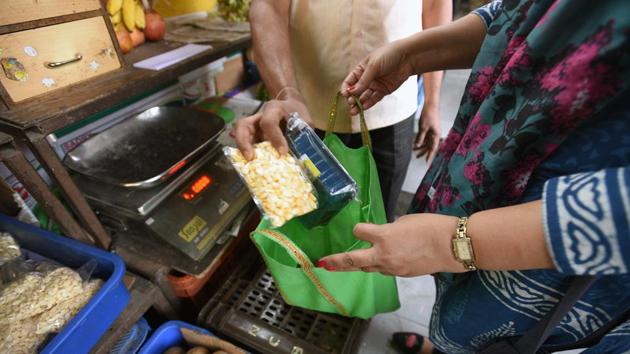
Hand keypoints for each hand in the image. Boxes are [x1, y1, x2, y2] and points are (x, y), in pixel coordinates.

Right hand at [231, 91, 310, 159]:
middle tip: (250, 158)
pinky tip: (242, 159)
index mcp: (274, 109)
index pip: (269, 122)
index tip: (282, 153)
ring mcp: (254, 125)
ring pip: (240, 132)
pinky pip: (244, 140)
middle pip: (243, 125)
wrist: (291, 105)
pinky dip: (242, 150)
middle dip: (244, 142)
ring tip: (247, 162)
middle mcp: (260, 115)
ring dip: (241, 148)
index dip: (275, 138)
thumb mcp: (305, 121)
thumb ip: (303, 135)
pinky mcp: (253, 134)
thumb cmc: (298, 113)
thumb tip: (302, 156)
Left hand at [317, 214, 464, 276]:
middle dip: (336, 261)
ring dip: (359, 264)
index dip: (359, 228)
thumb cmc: (430, 227)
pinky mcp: (401, 275)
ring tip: (346, 263)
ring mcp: (391, 268)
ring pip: (368, 267)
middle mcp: (383, 254)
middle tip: (323, 263)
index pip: (359, 231)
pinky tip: (383, 260)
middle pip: (352, 260)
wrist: (451, 246)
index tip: (360, 228)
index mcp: (383, 236)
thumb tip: (384, 235)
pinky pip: (384, 270)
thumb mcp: (405, 221)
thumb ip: (389, 229)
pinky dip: (380, 265)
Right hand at [341, 40, 413, 114]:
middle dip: (352, 98)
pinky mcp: (384, 90)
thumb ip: (363, 81)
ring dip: (358, 104)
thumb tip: (351, 92)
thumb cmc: (389, 55)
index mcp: (361, 69)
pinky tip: (363, 108)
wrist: (408, 57)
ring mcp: (375, 85)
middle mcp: (367, 78)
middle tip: (351, 103)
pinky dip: (368, 103)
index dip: (346, 88)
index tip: (345, 94)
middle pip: (356, 91)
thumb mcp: (373, 66)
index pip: (349, 81)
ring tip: (353, 111)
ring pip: (364, 97)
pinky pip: (374, 99)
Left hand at [414, 103, 440, 160]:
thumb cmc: (429, 115)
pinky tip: (415, 143)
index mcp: (436, 135)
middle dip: (424, 151)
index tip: (426, 161)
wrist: (430, 105)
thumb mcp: (423, 128)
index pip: (433, 147)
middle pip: (430, 145)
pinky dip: (420, 140)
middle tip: (418, 157)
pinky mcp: (429, 128)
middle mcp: (435, 134)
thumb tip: (417, 146)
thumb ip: (420, 137)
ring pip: (427, 141)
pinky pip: (425, 136)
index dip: (430, 155)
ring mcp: (432, 131)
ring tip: (414, 151)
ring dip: (421, 146)